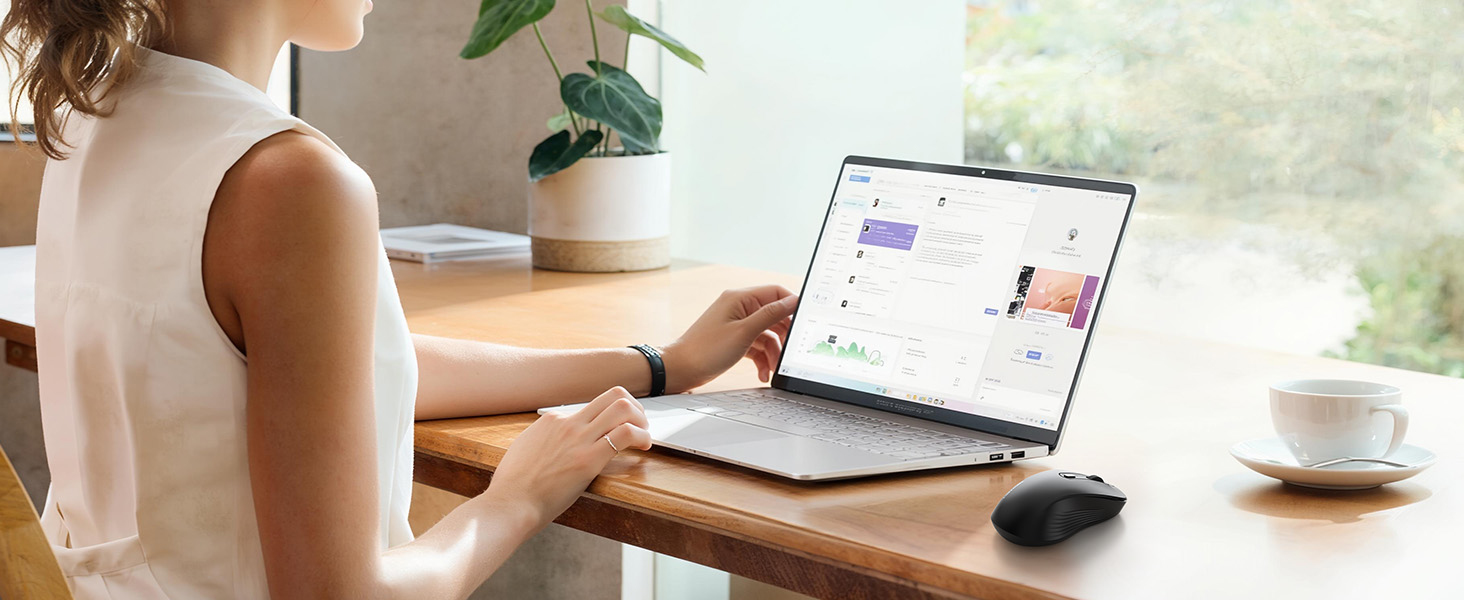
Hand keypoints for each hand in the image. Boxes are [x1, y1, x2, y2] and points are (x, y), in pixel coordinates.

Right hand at [487, 386, 651, 529]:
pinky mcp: (589, 459)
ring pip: (622, 407)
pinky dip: (642, 436)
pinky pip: (624, 433)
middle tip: (639, 425)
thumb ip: (541, 443)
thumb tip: (549, 446)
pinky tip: (644, 447)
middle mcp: (567, 423)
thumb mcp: (524, 452)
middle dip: (633, 407)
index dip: (610, 418)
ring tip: (644, 437)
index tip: (617, 430)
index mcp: (551, 421)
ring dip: (641, 419)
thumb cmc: (513, 487)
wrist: (509, 503)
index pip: (591, 407)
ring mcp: (579, 438)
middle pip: (612, 395)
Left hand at [661, 285, 798, 392]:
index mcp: (740, 298)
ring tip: (772, 369)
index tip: (804, 323)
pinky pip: (756, 345)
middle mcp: (738, 307)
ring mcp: (736, 323)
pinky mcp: (733, 339)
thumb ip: (771, 315)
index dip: (792, 306)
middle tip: (788, 353)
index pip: (776, 293)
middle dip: (783, 336)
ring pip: (766, 334)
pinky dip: (761, 358)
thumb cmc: (706, 350)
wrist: (680, 370)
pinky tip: (762, 373)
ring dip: (772, 352)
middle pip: (773, 316)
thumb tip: (793, 300)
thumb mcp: (744, 333)